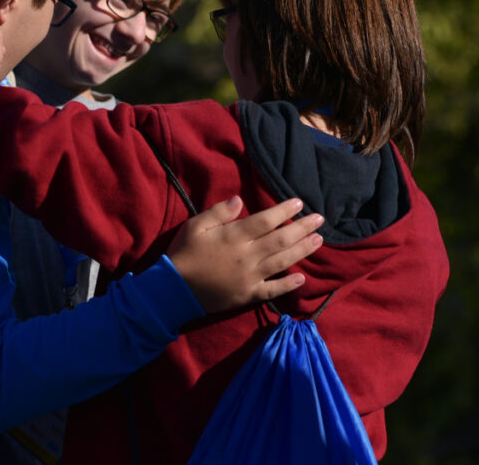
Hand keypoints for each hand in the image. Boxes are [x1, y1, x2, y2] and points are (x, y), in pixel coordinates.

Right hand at [167, 196, 323, 313]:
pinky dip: (288, 284)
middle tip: (319, 219)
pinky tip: (301, 278)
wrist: (174, 289)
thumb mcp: (195, 226)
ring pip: (282, 261)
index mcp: (234, 236)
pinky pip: (273, 290)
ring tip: (318, 240)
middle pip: (280, 239)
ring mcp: (250, 277)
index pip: (265, 220)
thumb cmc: (183, 253)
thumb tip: (239, 199)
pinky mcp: (248, 294)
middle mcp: (247, 255)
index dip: (284, 211)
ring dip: (302, 250)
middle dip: (302, 228)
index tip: (299, 203)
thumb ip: (218, 213)